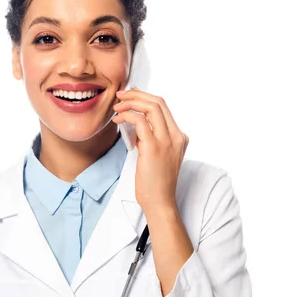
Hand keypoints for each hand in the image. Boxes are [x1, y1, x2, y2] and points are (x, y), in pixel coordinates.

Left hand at [112, 89, 188, 213]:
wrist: (160, 202)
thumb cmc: (155, 181)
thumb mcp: (157, 154)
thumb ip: (150, 137)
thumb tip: (136, 122)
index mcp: (179, 136)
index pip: (163, 106)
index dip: (144, 96)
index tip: (129, 96)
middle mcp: (176, 136)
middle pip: (158, 102)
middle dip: (136, 94)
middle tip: (120, 96)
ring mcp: (166, 141)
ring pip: (151, 107)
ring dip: (131, 102)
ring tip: (117, 107)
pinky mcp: (153, 147)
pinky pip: (140, 121)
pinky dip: (127, 116)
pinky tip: (118, 120)